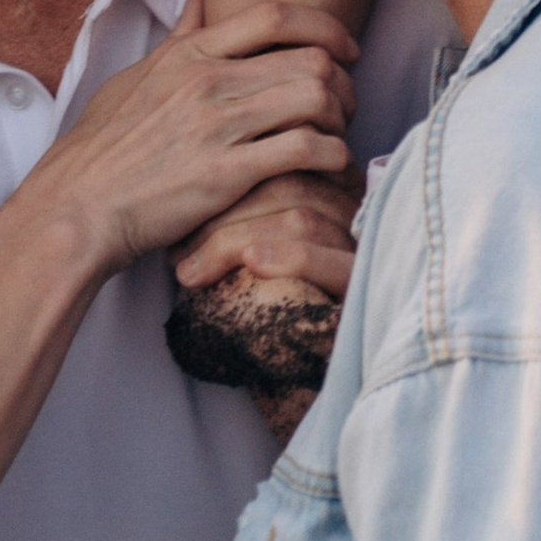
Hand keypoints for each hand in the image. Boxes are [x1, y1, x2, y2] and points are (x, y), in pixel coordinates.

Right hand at [25, 0, 355, 278]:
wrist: (78, 206)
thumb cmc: (102, 146)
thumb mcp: (135, 76)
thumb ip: (179, 36)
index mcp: (189, 54)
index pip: (274, 15)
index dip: (324, 27)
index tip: (344, 48)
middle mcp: (208, 81)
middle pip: (309, 57)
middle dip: (343, 80)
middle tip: (346, 104)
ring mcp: (218, 126)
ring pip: (314, 98)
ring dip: (340, 118)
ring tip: (338, 137)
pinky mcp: (226, 174)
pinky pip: (303, 150)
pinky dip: (332, 157)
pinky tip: (331, 168)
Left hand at [171, 162, 362, 301]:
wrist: (326, 370)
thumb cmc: (282, 313)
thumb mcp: (258, 263)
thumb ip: (242, 228)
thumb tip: (185, 219)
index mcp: (326, 198)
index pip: (277, 170)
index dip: (225, 191)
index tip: (179, 224)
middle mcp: (348, 216)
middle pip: (287, 188)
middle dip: (222, 218)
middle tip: (176, 256)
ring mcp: (361, 250)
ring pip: (300, 220)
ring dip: (237, 241)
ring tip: (192, 273)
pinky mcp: (364, 288)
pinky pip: (331, 262)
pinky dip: (290, 257)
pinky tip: (253, 263)